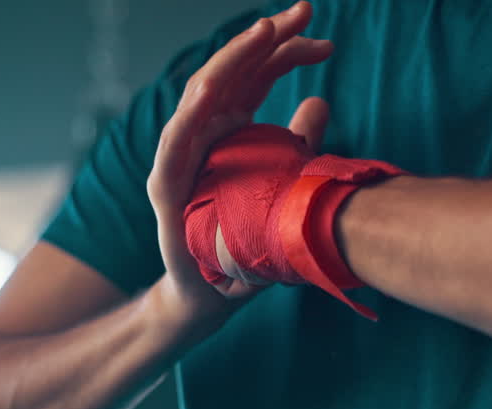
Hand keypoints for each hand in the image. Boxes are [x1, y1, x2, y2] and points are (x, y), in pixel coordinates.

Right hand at [147, 1, 333, 331]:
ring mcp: (181, 158)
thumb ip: (297, 144)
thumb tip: (321, 102)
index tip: (326, 42)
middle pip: (233, 73)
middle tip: (306, 11)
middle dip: (267, 39)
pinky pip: (174, 144)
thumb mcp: (283, 186)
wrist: (211, 297)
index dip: (287, 51)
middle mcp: (204, 134)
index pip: (257, 76)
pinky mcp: (165, 187)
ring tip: (264, 33)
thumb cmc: (244, 244)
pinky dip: (191, 115)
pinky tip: (212, 87)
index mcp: (230, 128)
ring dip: (231, 61)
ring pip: (201, 96)